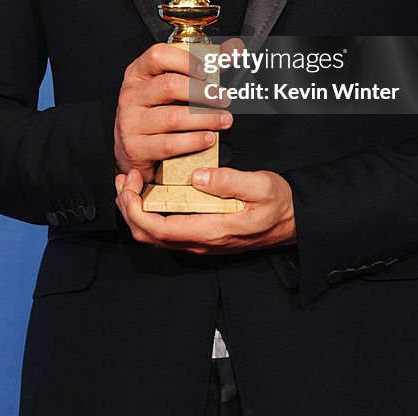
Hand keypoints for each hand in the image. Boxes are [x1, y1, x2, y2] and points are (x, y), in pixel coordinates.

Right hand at [114, 42, 234, 181]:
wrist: (132, 150)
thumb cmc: (153, 111)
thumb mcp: (167, 85)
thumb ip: (199, 68)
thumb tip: (233, 49)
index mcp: (138, 73)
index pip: (158, 55)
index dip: (185, 60)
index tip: (206, 71)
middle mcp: (132, 95)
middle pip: (169, 85)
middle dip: (203, 92)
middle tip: (223, 99)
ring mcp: (132, 121)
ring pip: (173, 117)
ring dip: (205, 118)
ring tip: (223, 120)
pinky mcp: (136, 147)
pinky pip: (170, 144)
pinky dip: (194, 141)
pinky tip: (208, 138)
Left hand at [115, 166, 296, 253]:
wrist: (292, 221)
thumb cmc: (278, 204)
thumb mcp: (260, 185)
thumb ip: (228, 181)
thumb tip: (198, 176)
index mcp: (211, 230)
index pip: (159, 229)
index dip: (136, 209)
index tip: (132, 184)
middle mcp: (201, 241)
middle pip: (149, 236)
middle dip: (128, 209)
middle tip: (125, 180)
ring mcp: (200, 241)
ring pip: (155, 235)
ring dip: (136, 211)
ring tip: (132, 183)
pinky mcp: (201, 235)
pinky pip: (167, 230)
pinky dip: (150, 213)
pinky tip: (151, 192)